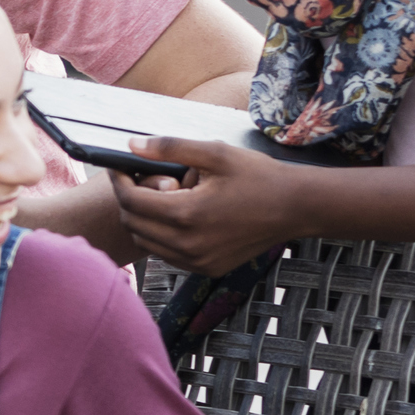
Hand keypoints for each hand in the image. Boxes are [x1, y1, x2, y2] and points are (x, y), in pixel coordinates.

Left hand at [105, 136, 303, 276]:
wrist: (295, 208)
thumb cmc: (258, 176)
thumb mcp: (215, 153)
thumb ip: (170, 147)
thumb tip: (132, 145)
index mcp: (186, 214)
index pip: (131, 200)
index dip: (119, 180)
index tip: (119, 166)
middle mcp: (187, 245)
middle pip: (133, 224)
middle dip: (130, 199)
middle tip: (144, 178)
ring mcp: (196, 262)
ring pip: (146, 243)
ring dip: (144, 219)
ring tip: (164, 196)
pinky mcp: (206, 269)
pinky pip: (167, 255)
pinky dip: (161, 236)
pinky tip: (178, 215)